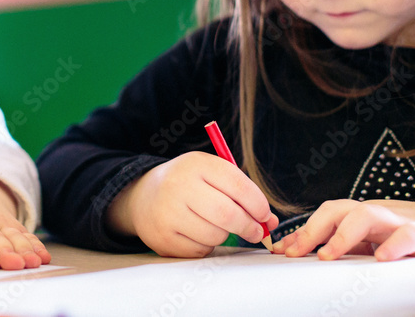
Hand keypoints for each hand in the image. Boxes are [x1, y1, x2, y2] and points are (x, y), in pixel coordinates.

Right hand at [107, 152, 277, 257]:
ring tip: (215, 225)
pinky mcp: (163, 238)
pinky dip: (206, 245)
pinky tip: (195, 232)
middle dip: (249, 226)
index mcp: (195, 164)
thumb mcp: (210, 175)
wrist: (143, 196)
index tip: (264, 215)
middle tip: (256, 231)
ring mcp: (168, 213)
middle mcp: (178, 185)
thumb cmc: (187, 184)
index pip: (237, 184)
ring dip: (225, 235)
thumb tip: (270, 222)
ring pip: (216, 235)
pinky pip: (200, 250)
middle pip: (228, 214)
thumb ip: (241, 193)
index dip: (258, 204)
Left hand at [272, 199, 414, 260]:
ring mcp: (397, 221)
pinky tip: (381, 258)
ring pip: (367, 214)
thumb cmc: (399, 237)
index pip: (324, 217)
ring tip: (328, 254)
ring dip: (344, 234)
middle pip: (338, 209)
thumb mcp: (364, 242)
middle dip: (314, 229)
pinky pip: (408, 235)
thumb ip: (331, 244)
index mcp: (357, 216)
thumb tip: (291, 247)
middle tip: (297, 253)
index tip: (281, 251)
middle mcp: (373, 214)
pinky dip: (395, 244)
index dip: (302, 231)